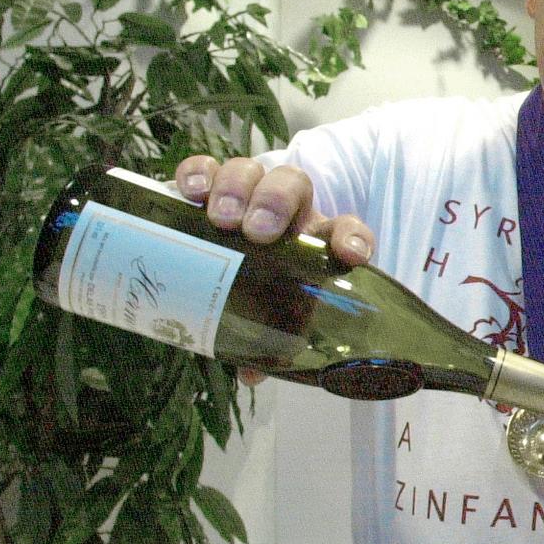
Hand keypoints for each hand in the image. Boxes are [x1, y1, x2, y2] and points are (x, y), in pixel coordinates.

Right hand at [174, 154, 379, 384]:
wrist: (224, 268)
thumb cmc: (261, 295)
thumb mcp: (268, 320)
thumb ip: (265, 344)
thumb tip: (250, 375)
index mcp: (314, 243)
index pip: (345, 229)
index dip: (352, 238)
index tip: (349, 255)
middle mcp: (286, 213)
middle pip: (293, 185)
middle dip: (276, 203)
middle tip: (256, 234)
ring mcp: (249, 194)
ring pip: (252, 171)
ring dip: (237, 189)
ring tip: (220, 219)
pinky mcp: (209, 186)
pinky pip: (205, 168)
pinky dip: (198, 174)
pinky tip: (191, 192)